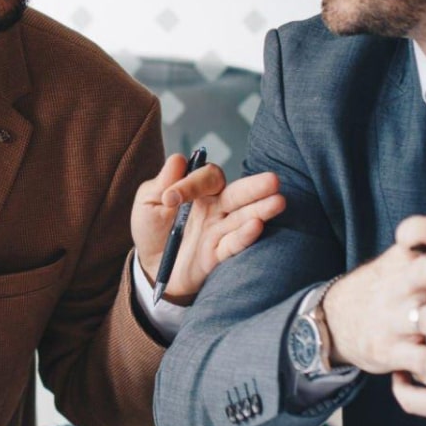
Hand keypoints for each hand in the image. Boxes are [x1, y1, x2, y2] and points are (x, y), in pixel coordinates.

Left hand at [130, 153, 285, 304]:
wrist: (150, 266)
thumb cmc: (151, 230)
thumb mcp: (147, 203)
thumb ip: (160, 183)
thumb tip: (178, 159)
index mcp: (199, 190)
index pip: (207, 177)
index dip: (192, 183)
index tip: (170, 198)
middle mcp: (216, 207)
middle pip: (238, 193)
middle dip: (255, 187)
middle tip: (272, 180)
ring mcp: (220, 230)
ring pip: (244, 217)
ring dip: (261, 209)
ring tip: (278, 201)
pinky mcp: (219, 254)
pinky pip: (234, 243)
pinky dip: (245, 235)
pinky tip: (256, 225)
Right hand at [321, 216, 425, 382]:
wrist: (341, 321)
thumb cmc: (399, 290)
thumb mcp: (420, 268)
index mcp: (404, 259)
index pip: (409, 234)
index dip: (425, 230)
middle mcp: (397, 286)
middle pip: (418, 273)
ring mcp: (393, 319)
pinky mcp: (392, 351)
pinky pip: (423, 360)